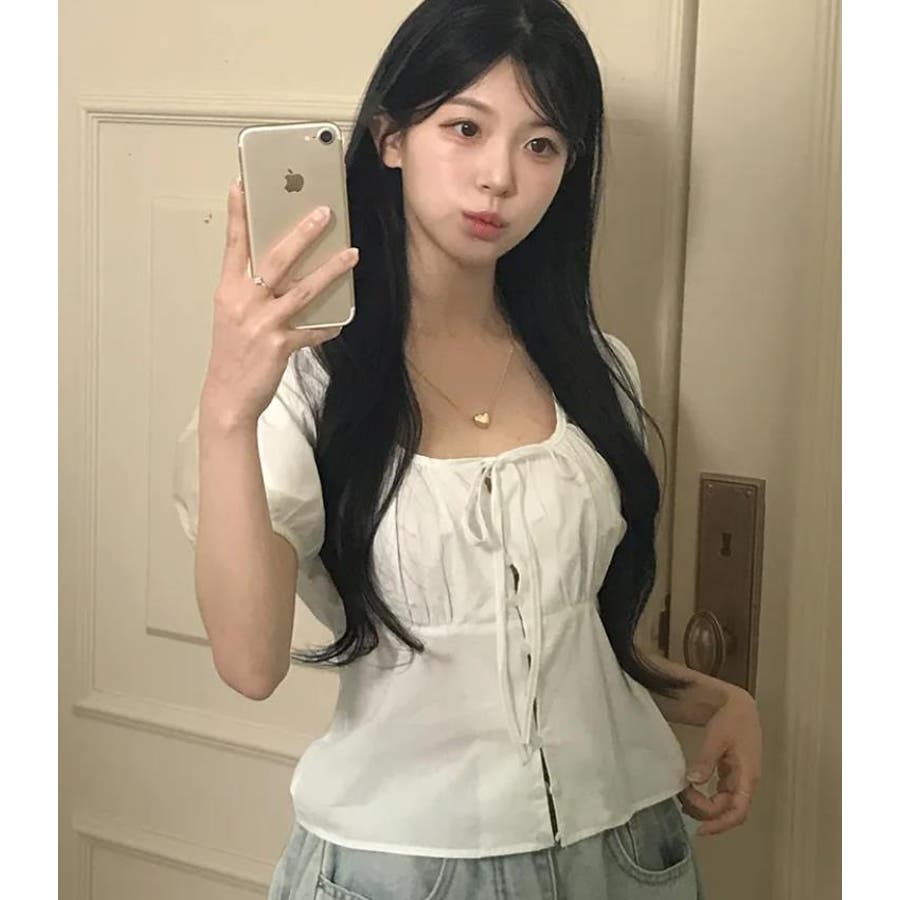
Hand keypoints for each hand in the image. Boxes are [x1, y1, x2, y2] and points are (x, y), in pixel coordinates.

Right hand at [201, 178, 358, 429]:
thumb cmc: (232, 354)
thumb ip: (251, 291)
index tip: (243, 185)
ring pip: (302, 289)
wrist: (227, 397)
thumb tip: (282, 272)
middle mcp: (243, 303)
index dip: (239, 215)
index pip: (234, 245)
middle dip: (302, 233)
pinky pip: (312, 330)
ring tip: (351, 254)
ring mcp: (262, 324)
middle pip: (276, 259)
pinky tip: (339, 321)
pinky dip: (327, 325)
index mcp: (228, 291)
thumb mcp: (233, 316)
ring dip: (330, 270)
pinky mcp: (280, 345)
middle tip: (324, 212)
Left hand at [677, 687, 762, 836]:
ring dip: (706, 808)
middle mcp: (746, 782)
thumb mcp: (717, 737)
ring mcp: (739, 778)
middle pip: (730, 811)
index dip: (720, 823)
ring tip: (684, 801)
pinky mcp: (732, 773)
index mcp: (747, 776)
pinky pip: (721, 793)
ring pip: (725, 804)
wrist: (739, 705)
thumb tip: (694, 780)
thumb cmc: (732, 719)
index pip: (737, 811)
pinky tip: (692, 794)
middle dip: (707, 814)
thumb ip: (706, 759)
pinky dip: (707, 797)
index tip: (700, 827)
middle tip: (683, 804)